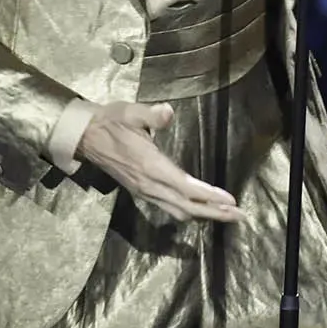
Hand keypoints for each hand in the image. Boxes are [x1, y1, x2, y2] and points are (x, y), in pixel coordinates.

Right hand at [77, 101, 242, 222]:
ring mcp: (145, 191)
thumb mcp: (131, 112)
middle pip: (187, 206)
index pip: (185, 187)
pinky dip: (189, 211)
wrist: (86, 137)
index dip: (208, 196)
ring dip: (204, 215)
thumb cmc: (111, 122)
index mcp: (150, 166)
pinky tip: (201, 210)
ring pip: (178, 210)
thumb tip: (167, 112)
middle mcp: (149, 184)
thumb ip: (151, 114)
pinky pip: (169, 207)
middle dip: (214, 212)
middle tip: (240, 215)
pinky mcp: (142, 191)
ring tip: (227, 215)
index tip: (230, 200)